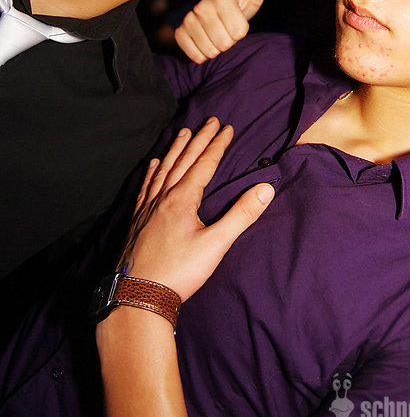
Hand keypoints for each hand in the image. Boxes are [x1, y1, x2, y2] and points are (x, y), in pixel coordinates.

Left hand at [119, 118, 274, 301]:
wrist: (138, 296)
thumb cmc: (179, 272)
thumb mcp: (216, 245)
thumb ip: (241, 215)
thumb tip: (265, 190)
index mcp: (183, 199)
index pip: (204, 164)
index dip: (217, 145)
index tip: (227, 128)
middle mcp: (164, 197)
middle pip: (184, 160)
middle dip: (199, 139)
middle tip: (210, 121)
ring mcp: (148, 207)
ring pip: (164, 169)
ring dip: (176, 149)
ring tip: (183, 132)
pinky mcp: (138, 220)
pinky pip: (146, 187)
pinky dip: (153, 172)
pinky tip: (154, 165)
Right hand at [174, 0, 278, 62]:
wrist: (214, 19)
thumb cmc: (237, 9)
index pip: (239, 32)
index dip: (241, 32)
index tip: (236, 21)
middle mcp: (201, 6)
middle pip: (225, 43)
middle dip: (229, 41)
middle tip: (226, 30)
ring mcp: (188, 19)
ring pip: (210, 51)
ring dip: (217, 49)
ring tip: (216, 35)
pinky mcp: (180, 33)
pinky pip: (196, 56)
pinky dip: (203, 54)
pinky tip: (204, 41)